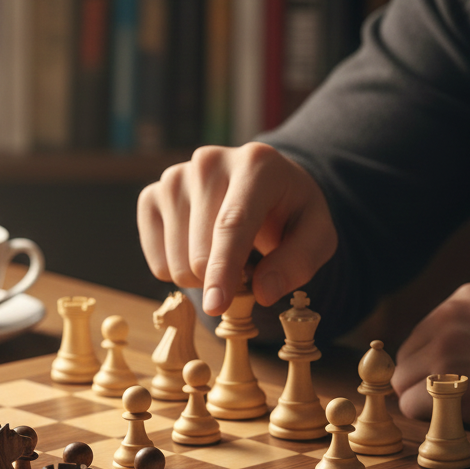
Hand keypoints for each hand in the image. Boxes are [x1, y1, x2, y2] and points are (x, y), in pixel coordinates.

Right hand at [137, 143, 337, 314]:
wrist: (261, 186)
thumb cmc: (290, 213)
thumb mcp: (317, 236)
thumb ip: (299, 262)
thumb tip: (263, 292)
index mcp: (256, 164)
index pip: (232, 225)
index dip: (222, 270)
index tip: (215, 306)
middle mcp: (209, 163)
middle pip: (199, 252)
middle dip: (222, 279)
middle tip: (247, 267)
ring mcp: (175, 177)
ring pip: (176, 262)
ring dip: (202, 276)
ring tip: (224, 254)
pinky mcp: (152, 195)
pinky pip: (157, 261)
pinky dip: (180, 268)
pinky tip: (198, 248)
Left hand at [392, 283, 469, 446]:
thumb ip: (464, 333)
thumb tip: (421, 361)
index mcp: (463, 298)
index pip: (421, 338)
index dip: (438, 366)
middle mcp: (448, 315)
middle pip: (406, 361)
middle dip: (427, 384)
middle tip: (466, 397)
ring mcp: (443, 347)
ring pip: (404, 385)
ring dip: (429, 404)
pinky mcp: (443, 380)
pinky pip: (411, 407)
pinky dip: (432, 420)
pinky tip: (467, 416)